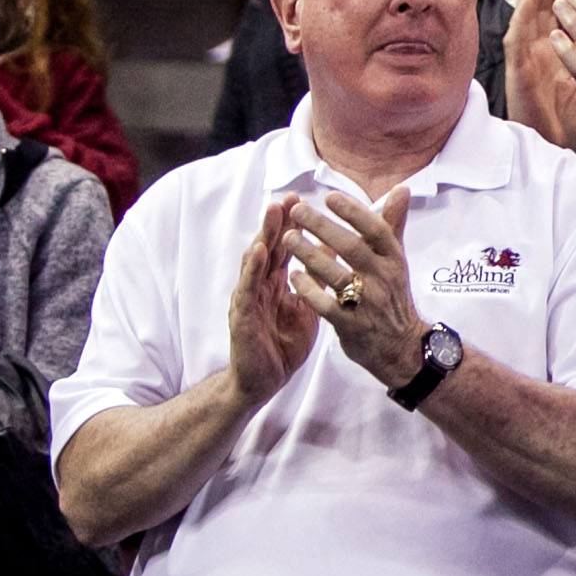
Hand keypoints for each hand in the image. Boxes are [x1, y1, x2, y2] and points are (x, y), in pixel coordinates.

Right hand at [223, 197, 319, 407]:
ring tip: (273, 212)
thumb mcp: (306, 306)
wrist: (264, 380)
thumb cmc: (283, 342)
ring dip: (263, 235)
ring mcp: (248, 299)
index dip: (290, 225)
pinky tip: (259, 252)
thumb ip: (315, 281)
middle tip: (287, 196)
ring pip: (255, 262)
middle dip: (276, 222)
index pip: (282, 247)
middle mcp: (260, 286)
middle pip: (268, 247)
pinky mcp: (242, 317)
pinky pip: (247, 289)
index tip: (301, 199)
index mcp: (275, 283)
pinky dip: (252, 269)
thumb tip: (333, 252)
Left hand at [281, 186, 428, 387]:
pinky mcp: (351, 325)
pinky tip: (292, 275)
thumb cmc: (393, 296)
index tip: (329, 197)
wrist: (402, 347)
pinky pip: (326, 304)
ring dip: (310, 255)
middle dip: (323, 228)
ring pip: (336, 275)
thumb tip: (402, 188)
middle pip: (353, 248)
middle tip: (297, 212)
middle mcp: (383, 279)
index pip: (376, 229)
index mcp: (394, 259)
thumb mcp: (397, 260)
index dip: (353, 212)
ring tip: (288, 238)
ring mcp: (368, 303)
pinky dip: (309, 289)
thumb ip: (393, 224)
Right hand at [505, 0, 575, 150]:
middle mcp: (539, 53)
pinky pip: (517, 44)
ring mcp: (528, 61)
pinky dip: (520, 23)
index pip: (557, 16)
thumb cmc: (570, 112)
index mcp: (555, 52)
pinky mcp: (519, 74)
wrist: (560, 142)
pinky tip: (525, 6)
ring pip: (526, 21)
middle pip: (540, 12)